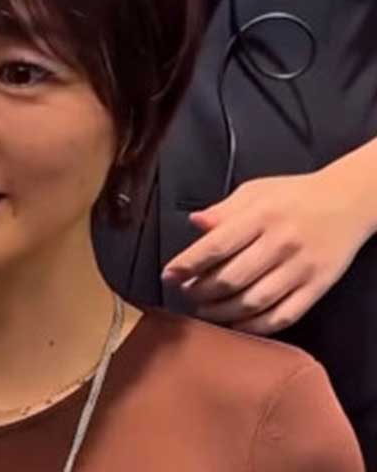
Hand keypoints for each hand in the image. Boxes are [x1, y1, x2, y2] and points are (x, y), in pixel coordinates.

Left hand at [162, 170, 375, 334]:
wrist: (348, 201)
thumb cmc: (293, 195)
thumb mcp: (255, 191)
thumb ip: (223, 210)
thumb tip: (194, 223)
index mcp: (261, 216)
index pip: (217, 246)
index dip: (188, 264)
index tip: (169, 275)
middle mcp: (281, 243)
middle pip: (232, 278)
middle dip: (201, 291)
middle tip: (185, 292)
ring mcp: (300, 268)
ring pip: (254, 301)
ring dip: (222, 312)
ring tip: (203, 310)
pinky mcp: (316, 288)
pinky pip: (283, 315)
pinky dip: (256, 326)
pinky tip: (237, 324)